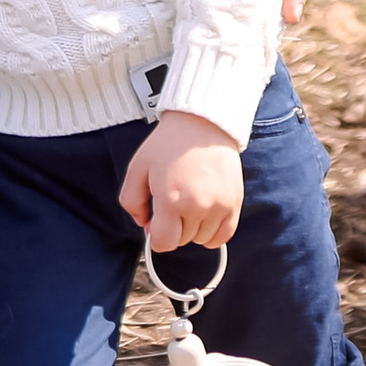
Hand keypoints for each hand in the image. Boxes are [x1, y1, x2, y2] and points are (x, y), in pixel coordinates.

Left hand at [119, 108, 243, 253]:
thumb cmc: (170, 142)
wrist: (202, 122)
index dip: (155, 237)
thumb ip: (131, 201)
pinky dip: (212, 233)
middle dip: (173, 227)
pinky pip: (223, 236)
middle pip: (182, 240)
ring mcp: (219, 206)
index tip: (155, 225)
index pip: (163, 243)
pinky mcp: (234, 203)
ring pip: (202, 239)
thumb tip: (143, 224)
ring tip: (189, 203)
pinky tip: (204, 216)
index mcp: (170, 199)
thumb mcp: (138, 167)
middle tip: (172, 203)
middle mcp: (197, 207)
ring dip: (192, 229)